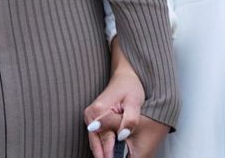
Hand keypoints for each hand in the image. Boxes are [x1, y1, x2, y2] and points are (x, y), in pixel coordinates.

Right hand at [85, 37, 169, 157]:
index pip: (105, 140)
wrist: (126, 75)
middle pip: (97, 144)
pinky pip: (98, 137)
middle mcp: (90, 115)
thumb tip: (121, 136)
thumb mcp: (135, 102)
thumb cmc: (131, 86)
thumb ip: (129, 119)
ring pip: (96, 142)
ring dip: (104, 153)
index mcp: (99, 110)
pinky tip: (111, 154)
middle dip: (105, 156)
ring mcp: (90, 118)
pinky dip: (103, 146)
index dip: (110, 155)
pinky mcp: (93, 119)